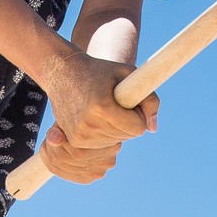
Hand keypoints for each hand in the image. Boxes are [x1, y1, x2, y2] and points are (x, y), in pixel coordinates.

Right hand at [41, 46, 157, 184]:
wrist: (62, 73)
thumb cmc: (100, 71)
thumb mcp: (128, 74)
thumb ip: (149, 99)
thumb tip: (153, 129)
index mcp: (102, 107)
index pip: (137, 128)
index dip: (138, 114)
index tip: (128, 101)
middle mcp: (89, 124)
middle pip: (126, 136)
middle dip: (127, 122)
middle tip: (114, 103)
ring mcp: (79, 135)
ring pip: (114, 143)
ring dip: (115, 129)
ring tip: (102, 109)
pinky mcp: (74, 140)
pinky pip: (102, 146)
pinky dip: (104, 134)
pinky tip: (95, 118)